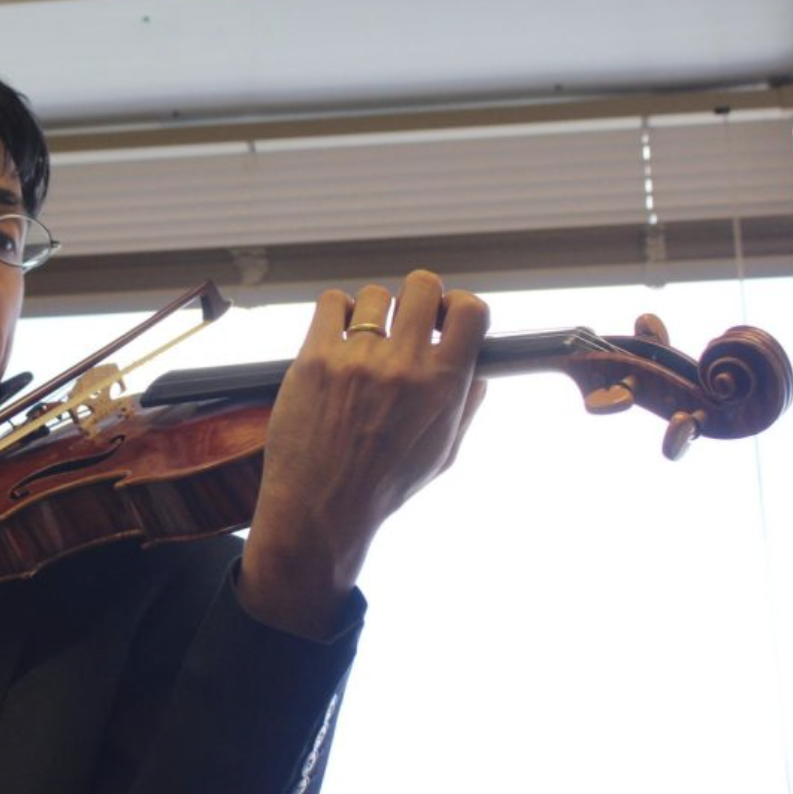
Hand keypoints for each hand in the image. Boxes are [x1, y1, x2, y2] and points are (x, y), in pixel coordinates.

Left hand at [238, 271, 488, 634]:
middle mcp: (403, 365)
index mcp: (442, 385)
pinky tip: (336, 336)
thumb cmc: (382, 486)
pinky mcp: (314, 359)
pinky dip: (335, 313)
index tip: (445, 320)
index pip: (471, 310)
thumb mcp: (441, 454)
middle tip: (407, 322)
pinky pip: (330, 303)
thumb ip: (464, 408)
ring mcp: (356, 359)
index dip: (459, 307)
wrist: (322, 508)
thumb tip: (478, 375)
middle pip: (423, 285)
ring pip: (374, 295)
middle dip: (419, 299)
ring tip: (365, 339)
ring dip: (373, 311)